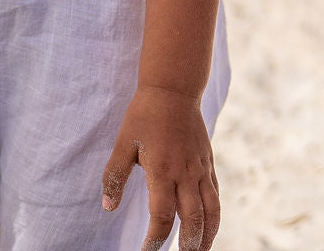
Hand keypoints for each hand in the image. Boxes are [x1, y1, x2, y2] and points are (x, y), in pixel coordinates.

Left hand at [101, 85, 219, 250]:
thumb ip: (114, 175)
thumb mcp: (124, 142)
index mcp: (162, 170)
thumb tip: (107, 206)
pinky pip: (216, 196)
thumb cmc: (144, 115)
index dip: (155, 239)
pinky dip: (214, 217)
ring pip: (211, 211)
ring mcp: (201, 169)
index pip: (162, 216)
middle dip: (187, 245)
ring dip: (207, 236)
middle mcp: (186, 173)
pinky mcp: (208, 164)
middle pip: (192, 219)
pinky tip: (207, 228)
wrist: (173, 88)